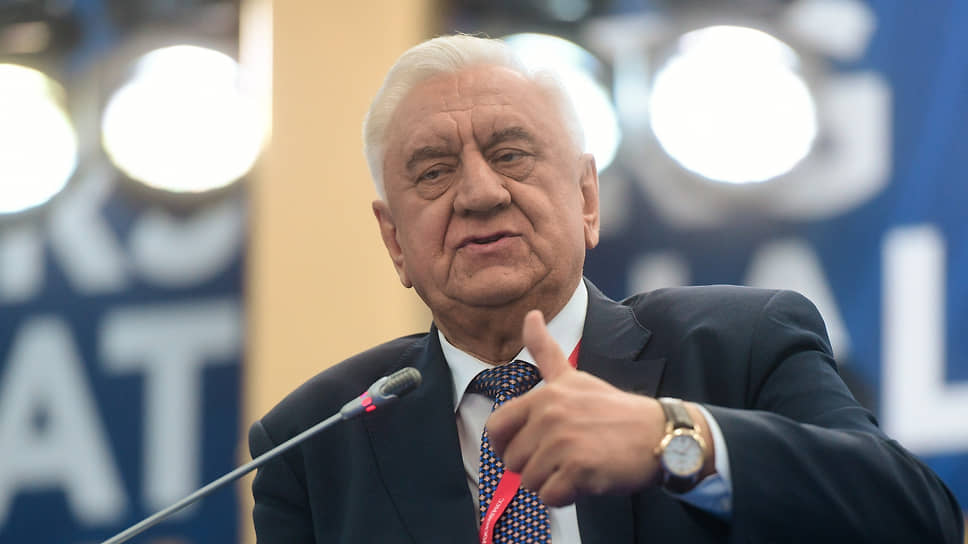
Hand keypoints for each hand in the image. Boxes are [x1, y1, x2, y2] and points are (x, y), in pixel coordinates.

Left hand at [486, 310, 669, 506]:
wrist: (659, 434)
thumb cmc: (614, 410)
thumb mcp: (574, 376)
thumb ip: (545, 351)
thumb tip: (530, 314)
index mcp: (544, 396)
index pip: (496, 428)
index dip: (505, 444)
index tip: (524, 448)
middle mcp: (550, 416)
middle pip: (512, 461)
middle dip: (533, 466)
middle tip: (563, 457)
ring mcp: (564, 442)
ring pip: (529, 482)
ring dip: (550, 482)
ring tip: (577, 465)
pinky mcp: (580, 469)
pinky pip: (549, 497)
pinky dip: (565, 496)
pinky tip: (585, 480)